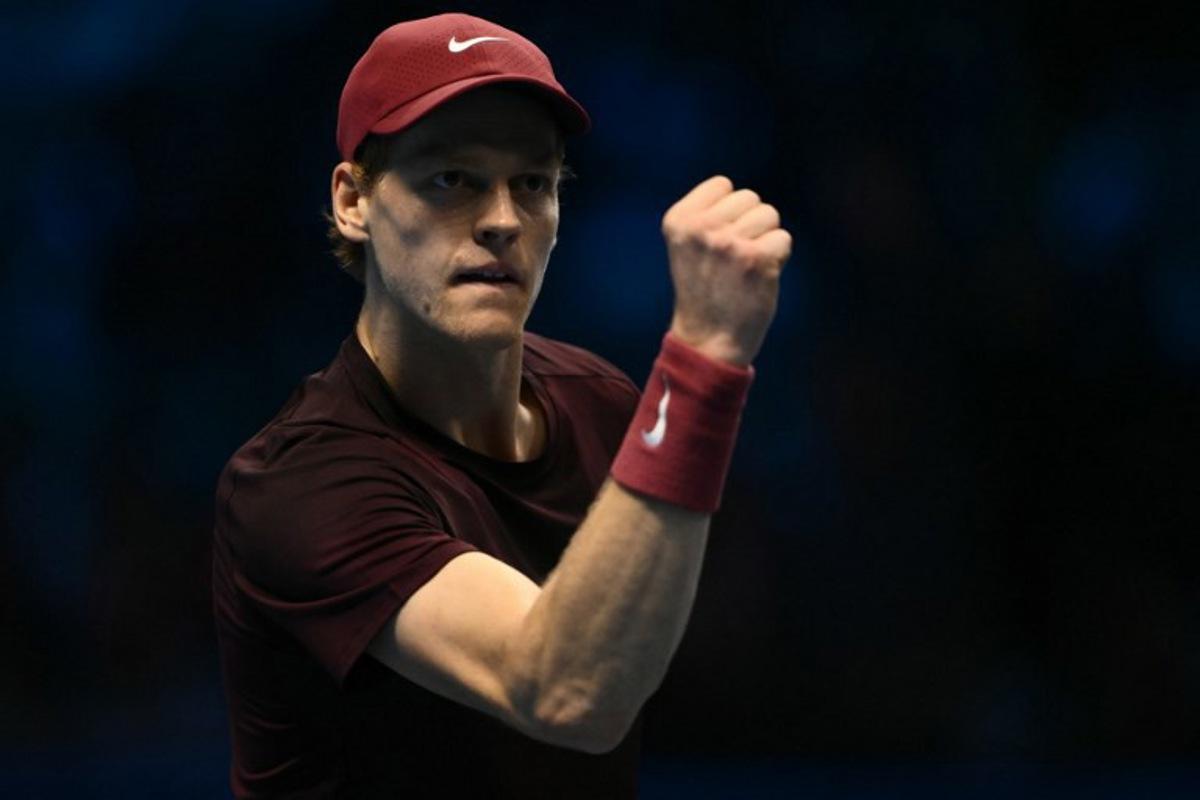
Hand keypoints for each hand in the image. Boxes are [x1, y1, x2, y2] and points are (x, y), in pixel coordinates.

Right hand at [661, 175, 790, 365]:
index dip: (728, 210)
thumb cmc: (704, 290)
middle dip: (750, 223)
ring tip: (746, 267)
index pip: (722, 184)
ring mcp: (728, 242)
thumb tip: (748, 197)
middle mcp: (701, 228)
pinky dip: (778, 258)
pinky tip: (759, 277)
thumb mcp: (691, 245)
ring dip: (765, 239)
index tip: (716, 241)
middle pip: (749, 197)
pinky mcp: (756, 258)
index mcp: (678, 220)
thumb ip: (710, 215)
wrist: (708, 340)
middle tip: (734, 259)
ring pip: (769, 215)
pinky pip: (783, 239)